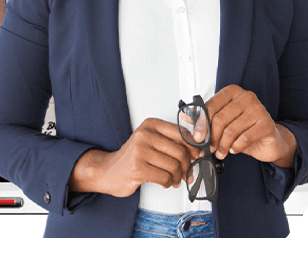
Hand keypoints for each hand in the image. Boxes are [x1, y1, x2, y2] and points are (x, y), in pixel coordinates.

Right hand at [71, 118, 199, 197]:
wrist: (109, 170)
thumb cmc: (133, 157)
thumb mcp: (150, 140)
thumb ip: (171, 141)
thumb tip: (197, 148)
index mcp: (150, 124)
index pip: (181, 132)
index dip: (194, 145)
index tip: (198, 154)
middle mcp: (144, 134)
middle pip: (180, 151)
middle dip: (187, 166)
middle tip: (186, 172)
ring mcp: (140, 151)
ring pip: (174, 166)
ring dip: (177, 177)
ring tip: (173, 178)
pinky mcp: (138, 168)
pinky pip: (165, 178)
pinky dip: (169, 183)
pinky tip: (164, 181)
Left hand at [206, 85, 296, 166]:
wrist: (269, 139)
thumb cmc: (244, 128)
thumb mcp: (224, 121)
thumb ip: (207, 119)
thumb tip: (186, 119)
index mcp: (232, 92)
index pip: (211, 106)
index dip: (201, 124)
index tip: (197, 137)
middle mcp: (246, 97)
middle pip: (220, 119)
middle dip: (212, 137)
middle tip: (209, 148)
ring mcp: (258, 109)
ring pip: (231, 130)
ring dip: (223, 145)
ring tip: (221, 152)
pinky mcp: (267, 124)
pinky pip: (245, 138)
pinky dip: (236, 147)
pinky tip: (234, 150)